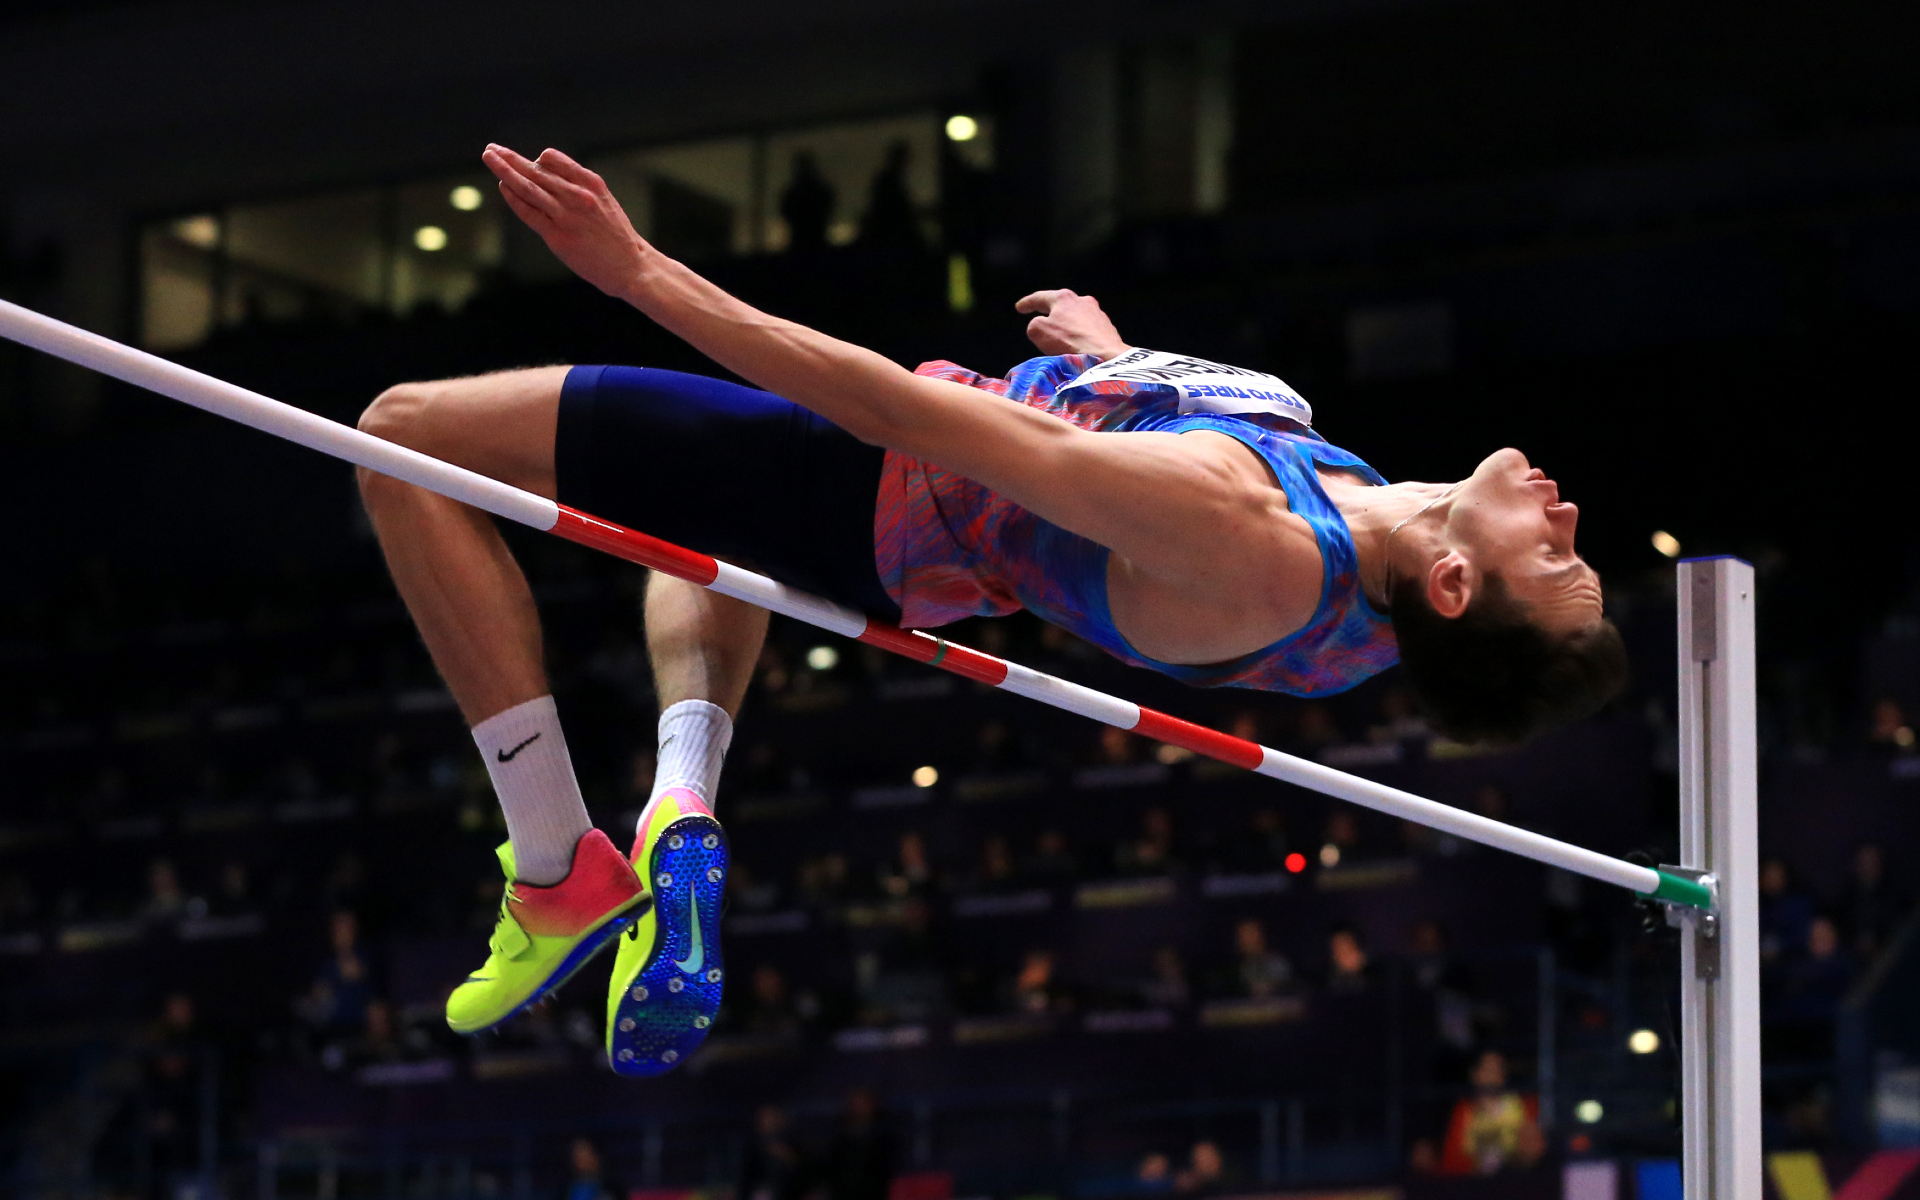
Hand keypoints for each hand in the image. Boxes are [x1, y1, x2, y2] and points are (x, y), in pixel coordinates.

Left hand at [482, 144, 653, 298]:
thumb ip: (578, 187)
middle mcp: (577, 195)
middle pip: (536, 170)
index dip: (536, 159)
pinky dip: (513, 198)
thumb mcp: (604, 201)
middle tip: (491, 149)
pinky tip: (503, 188)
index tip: (528, 163)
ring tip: (489, 158)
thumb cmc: (616, 236)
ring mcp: (566, 216)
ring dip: (504, 170)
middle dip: (510, 158)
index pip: (553, 159)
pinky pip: (528, 212)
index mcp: (591, 183)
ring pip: (528, 187)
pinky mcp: (557, 237)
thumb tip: (547, 175)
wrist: (632, 266)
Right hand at [1014, 289, 1128, 359]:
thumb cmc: (1068, 342)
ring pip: (1076, 316)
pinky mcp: (1107, 328)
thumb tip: (1040, 325)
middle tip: (1041, 316)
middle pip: (1061, 304)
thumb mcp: (1038, 331)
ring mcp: (1097, 313)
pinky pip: (1088, 329)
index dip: (1027, 303)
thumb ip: (1034, 324)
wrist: (1105, 356)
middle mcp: (1082, 300)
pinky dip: (1080, 334)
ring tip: (1061, 335)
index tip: (1019, 308)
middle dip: (1050, 311)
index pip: (1040, 298)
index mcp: (1063, 297)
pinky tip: (1078, 344)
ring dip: (1067, 323)